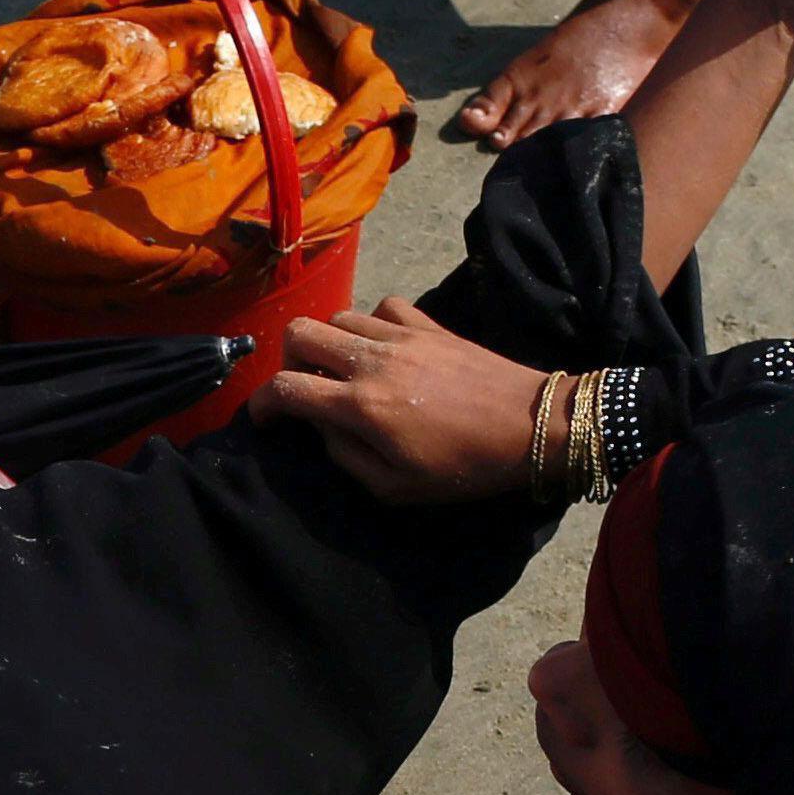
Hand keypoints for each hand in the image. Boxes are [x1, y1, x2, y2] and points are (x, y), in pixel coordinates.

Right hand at [250, 296, 546, 502]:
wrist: (532, 426)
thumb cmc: (466, 467)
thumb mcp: (397, 488)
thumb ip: (347, 458)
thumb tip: (325, 429)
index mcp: (360, 406)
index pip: (285, 387)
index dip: (262, 404)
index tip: (266, 420)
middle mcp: (372, 361)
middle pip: (301, 333)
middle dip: (288, 360)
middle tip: (306, 387)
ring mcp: (401, 336)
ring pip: (338, 316)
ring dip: (329, 343)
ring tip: (345, 370)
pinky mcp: (429, 324)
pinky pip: (382, 306)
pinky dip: (372, 324)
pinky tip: (384, 348)